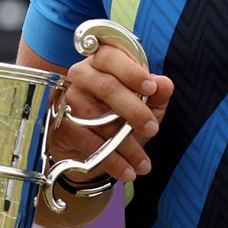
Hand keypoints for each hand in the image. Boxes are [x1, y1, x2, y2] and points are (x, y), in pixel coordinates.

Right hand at [53, 47, 172, 184]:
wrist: (86, 146)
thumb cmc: (118, 114)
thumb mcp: (143, 103)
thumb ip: (156, 92)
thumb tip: (165, 84)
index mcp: (102, 61)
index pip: (112, 56)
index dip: (132, 71)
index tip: (151, 88)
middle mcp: (82, 75)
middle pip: (106, 87)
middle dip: (134, 110)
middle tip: (153, 129)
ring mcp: (68, 99)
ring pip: (99, 120)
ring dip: (126, 144)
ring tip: (144, 164)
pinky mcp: (62, 124)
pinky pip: (89, 142)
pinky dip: (112, 160)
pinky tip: (128, 171)